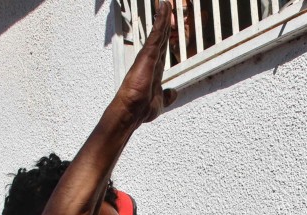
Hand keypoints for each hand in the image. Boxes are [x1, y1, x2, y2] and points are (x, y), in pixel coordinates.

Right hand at [114, 0, 178, 125]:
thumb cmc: (140, 109)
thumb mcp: (160, 103)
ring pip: (159, 31)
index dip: (166, 36)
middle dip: (165, 22)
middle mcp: (150, 60)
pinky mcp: (148, 54)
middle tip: (168, 7)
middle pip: (161, 36)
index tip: (169, 25)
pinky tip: (165, 9)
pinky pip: (157, 33)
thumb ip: (167, 96)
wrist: (132, 111)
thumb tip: (173, 92)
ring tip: (167, 3)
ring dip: (163, 16)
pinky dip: (161, 20)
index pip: (162, 48)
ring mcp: (148, 56)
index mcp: (154, 69)